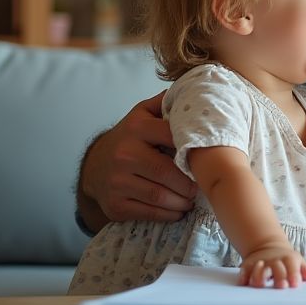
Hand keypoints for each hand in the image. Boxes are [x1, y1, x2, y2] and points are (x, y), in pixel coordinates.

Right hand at [79, 91, 196, 224]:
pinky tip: (178, 209)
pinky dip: (169, 214)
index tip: (209, 159)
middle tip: (204, 185)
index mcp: (136, 128)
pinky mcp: (115, 205)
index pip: (174, 137)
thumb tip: (196, 90)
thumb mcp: (142, 115)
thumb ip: (165, 104)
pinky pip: (149, 213)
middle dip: (191, 183)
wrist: (96, 166)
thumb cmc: (130, 138)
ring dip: (183, 201)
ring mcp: (117, 181)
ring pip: (160, 196)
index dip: (195, 150)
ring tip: (192, 198)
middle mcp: (124, 154)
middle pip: (168, 173)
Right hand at [239, 245, 305, 287]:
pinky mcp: (248, 266)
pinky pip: (244, 271)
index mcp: (288, 259)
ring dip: (259, 276)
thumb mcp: (298, 261)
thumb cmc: (287, 260)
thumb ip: (304, 270)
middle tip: (281, 287)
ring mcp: (260, 262)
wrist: (268, 247)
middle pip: (276, 268)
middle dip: (279, 277)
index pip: (292, 266)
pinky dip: (243, 276)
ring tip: (259, 284)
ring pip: (259, 269)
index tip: (294, 284)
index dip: (294, 274)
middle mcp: (274, 260)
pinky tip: (243, 283)